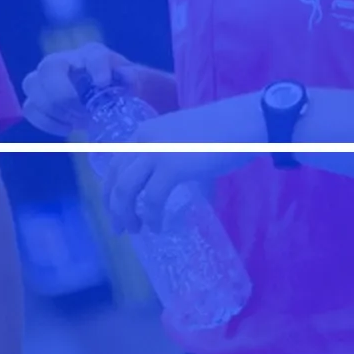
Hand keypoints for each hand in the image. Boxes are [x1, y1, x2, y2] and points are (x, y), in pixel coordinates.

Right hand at [21, 42, 133, 136]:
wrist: (104, 97)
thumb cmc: (117, 85)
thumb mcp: (131, 80)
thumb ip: (130, 77)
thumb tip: (127, 78)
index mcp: (91, 55)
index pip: (92, 55)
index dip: (97, 68)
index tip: (103, 84)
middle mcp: (64, 61)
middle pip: (48, 68)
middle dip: (64, 95)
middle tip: (82, 112)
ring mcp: (45, 79)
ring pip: (31, 85)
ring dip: (52, 109)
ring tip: (74, 121)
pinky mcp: (37, 99)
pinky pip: (29, 108)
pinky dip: (46, 122)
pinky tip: (67, 128)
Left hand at [93, 97, 259, 232]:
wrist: (244, 122)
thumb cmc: (221, 132)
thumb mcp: (181, 141)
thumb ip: (168, 157)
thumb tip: (167, 184)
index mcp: (142, 133)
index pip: (114, 164)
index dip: (109, 190)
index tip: (113, 209)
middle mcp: (142, 141)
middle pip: (115, 179)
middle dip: (113, 208)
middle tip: (120, 228)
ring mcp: (155, 153)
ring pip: (125, 190)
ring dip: (126, 214)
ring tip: (136, 230)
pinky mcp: (172, 168)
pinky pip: (152, 199)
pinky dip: (152, 217)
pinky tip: (158, 227)